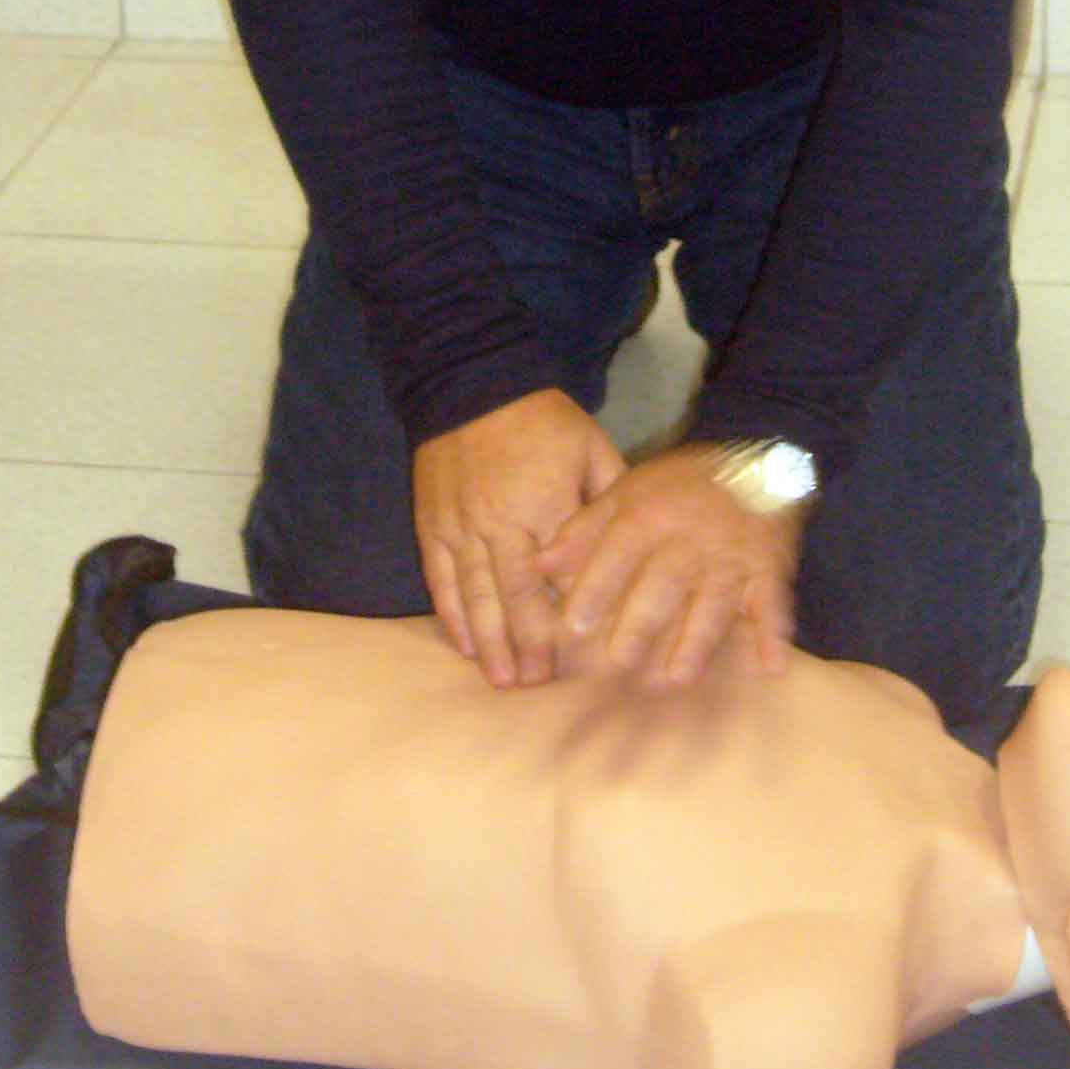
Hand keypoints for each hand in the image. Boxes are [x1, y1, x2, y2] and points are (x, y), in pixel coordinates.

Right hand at [413, 389, 625, 689]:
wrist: (471, 383)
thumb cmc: (540, 419)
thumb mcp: (591, 448)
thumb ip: (610, 498)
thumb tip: (636, 543)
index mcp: (547, 505)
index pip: (563, 576)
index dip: (573, 617)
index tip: (585, 656)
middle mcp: (502, 523)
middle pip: (517, 597)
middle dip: (529, 645)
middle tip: (537, 686)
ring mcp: (462, 526)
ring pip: (476, 597)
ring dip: (490, 642)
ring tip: (502, 681)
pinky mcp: (433, 524)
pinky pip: (442, 578)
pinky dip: (452, 614)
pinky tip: (464, 645)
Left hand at [533, 444, 803, 690]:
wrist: (755, 458)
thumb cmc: (679, 486)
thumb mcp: (626, 491)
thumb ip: (583, 529)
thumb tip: (540, 565)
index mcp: (649, 516)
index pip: (618, 552)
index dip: (596, 588)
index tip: (573, 627)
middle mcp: (689, 539)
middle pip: (664, 583)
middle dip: (642, 622)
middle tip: (619, 662)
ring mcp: (731, 556)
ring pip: (714, 600)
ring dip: (698, 639)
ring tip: (677, 678)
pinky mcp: (767, 568)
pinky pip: (772, 602)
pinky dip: (773, 634)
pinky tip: (770, 667)